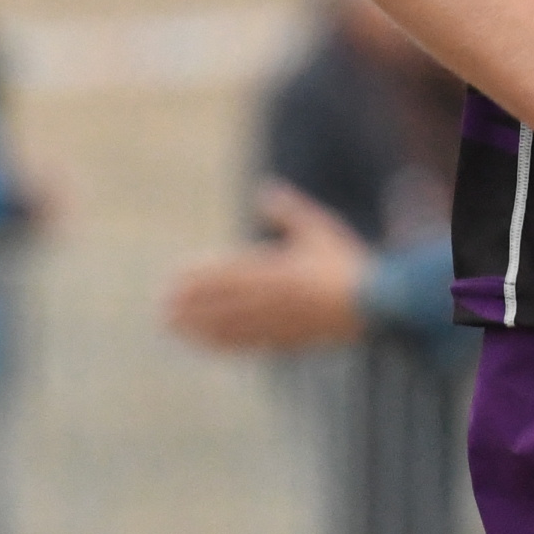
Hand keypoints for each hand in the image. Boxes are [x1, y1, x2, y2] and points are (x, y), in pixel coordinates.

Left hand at [162, 182, 370, 350]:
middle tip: (161, 306)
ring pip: (227, 324)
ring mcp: (275, 321)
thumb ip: (288, 211)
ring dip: (196, 325)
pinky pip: (244, 343)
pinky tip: (204, 343)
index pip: (227, 273)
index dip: (198, 277)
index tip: (173, 278)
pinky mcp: (282, 339)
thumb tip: (264, 190)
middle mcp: (270, 297)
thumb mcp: (318, 228)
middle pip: (220, 302)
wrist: (373, 304)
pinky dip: (220, 343)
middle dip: (189, 304)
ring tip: (171, 325)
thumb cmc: (345, 262)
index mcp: (277, 268)